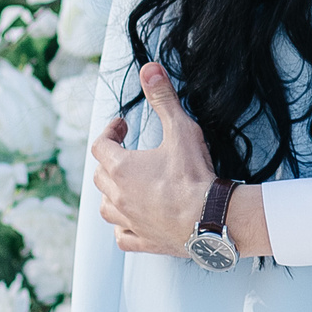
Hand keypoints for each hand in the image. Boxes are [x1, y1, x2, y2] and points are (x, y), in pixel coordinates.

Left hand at [90, 63, 267, 256]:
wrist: (211, 219)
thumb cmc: (194, 178)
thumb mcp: (180, 130)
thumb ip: (163, 99)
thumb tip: (150, 71)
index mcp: (121, 168)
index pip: (101, 145)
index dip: (110, 132)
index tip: (122, 127)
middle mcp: (118, 195)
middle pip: (100, 175)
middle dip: (110, 160)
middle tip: (126, 152)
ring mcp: (128, 220)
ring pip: (106, 206)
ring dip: (112, 194)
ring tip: (125, 186)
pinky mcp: (143, 240)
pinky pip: (122, 236)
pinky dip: (123, 228)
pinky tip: (131, 222)